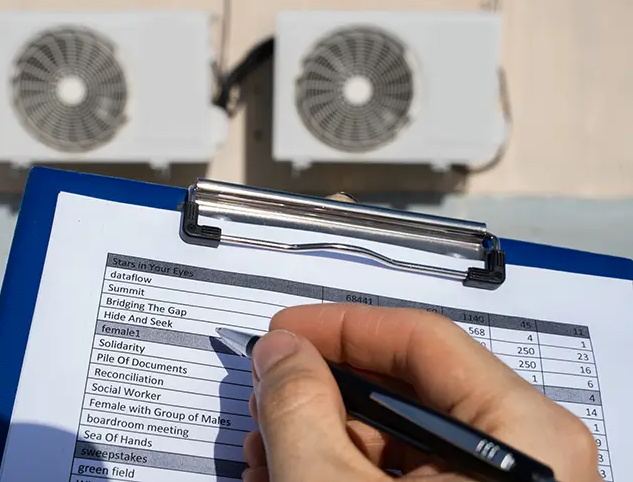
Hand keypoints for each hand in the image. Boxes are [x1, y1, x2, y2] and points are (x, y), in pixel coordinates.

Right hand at [243, 304, 601, 481]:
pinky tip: (299, 473)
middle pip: (408, 385)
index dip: (339, 327)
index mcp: (521, 435)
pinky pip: (407, 470)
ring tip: (269, 451)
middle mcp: (526, 453)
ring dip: (324, 433)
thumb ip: (299, 409)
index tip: (283, 333)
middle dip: (321, 390)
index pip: (421, 338)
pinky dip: (348, 467)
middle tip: (269, 393)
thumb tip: (279, 353)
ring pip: (401, 433)